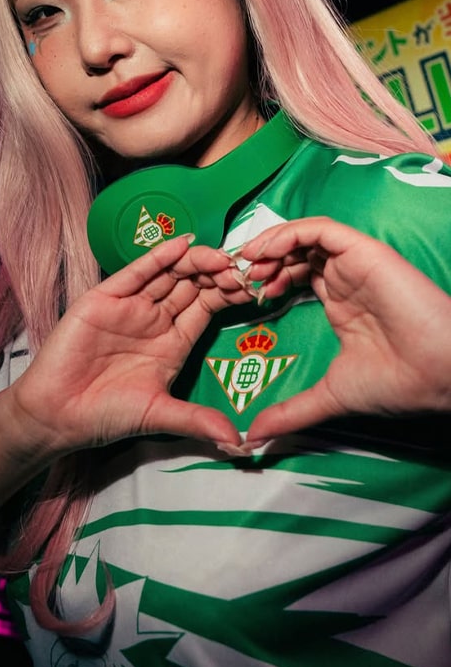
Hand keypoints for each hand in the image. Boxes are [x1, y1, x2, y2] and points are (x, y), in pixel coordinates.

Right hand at [10, 235, 251, 455]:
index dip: (228, 295)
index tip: (253, 287)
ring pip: (170, 274)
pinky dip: (159, 257)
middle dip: (218, 273)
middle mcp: (155, 319)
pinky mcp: (105, 297)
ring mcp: (131, 306)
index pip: (207, 307)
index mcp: (173, 342)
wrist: (56, 414)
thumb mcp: (159, 415)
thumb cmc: (105, 415)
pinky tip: (181, 244)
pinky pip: (137, 272)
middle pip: (193, 285)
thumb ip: (198, 421)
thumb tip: (240, 444)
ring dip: (196, 262)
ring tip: (220, 256)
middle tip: (243, 267)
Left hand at [237, 216, 450, 442]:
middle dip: (258, 262)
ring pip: (302, 236)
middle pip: (291, 252)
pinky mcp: (363, 251)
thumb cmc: (397, 384)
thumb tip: (255, 437)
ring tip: (246, 266)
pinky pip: (319, 229)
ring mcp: (353, 262)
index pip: (291, 275)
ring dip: (268, 244)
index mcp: (339, 301)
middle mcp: (344, 277)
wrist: (436, 377)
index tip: (236, 298)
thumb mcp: (330, 395)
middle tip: (235, 280)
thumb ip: (291, 410)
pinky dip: (288, 234)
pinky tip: (265, 252)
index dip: (261, 281)